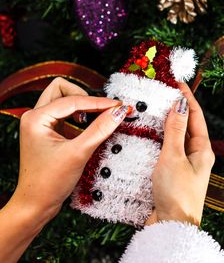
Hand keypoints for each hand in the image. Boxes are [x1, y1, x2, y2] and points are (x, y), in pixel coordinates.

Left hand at [11, 77, 126, 222]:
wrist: (36, 204)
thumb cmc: (50, 182)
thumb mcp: (78, 153)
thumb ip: (100, 129)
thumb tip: (119, 112)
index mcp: (36, 118)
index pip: (73, 100)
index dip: (99, 102)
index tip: (119, 105)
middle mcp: (35, 116)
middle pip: (62, 89)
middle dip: (84, 96)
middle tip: (103, 109)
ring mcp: (39, 123)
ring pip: (62, 99)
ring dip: (80, 105)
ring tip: (94, 118)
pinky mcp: (46, 131)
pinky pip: (64, 113)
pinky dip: (78, 115)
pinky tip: (87, 126)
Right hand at [145, 82, 214, 226]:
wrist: (170, 225)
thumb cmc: (176, 192)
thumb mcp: (173, 156)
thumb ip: (175, 130)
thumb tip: (179, 104)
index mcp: (202, 150)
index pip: (195, 116)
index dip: (187, 98)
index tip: (176, 83)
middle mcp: (195, 155)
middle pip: (186, 124)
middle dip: (176, 108)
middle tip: (162, 94)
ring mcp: (183, 163)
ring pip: (175, 136)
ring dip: (166, 123)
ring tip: (153, 109)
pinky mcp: (172, 171)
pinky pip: (166, 148)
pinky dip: (158, 138)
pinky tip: (148, 134)